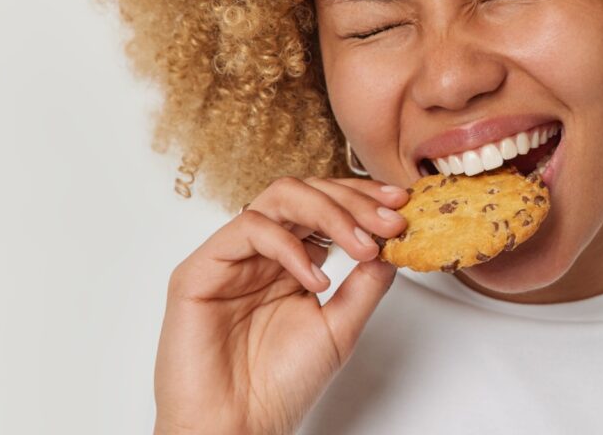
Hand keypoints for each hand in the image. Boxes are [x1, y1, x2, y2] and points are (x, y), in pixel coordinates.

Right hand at [153, 176, 408, 434]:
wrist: (236, 429)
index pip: (326, 206)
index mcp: (291, 260)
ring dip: (330, 212)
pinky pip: (249, 229)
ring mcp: (231, 256)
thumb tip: (392, 244)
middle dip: (354, 201)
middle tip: (390, 220)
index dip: (364, 199)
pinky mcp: (200, 269)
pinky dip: (291, 247)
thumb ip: (365, 284)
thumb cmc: (279, 387)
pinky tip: (316, 280)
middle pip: (306, 192)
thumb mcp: (341, 328)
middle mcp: (262, 251)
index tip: (402, 206)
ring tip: (361, 245)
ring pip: (280, 197)